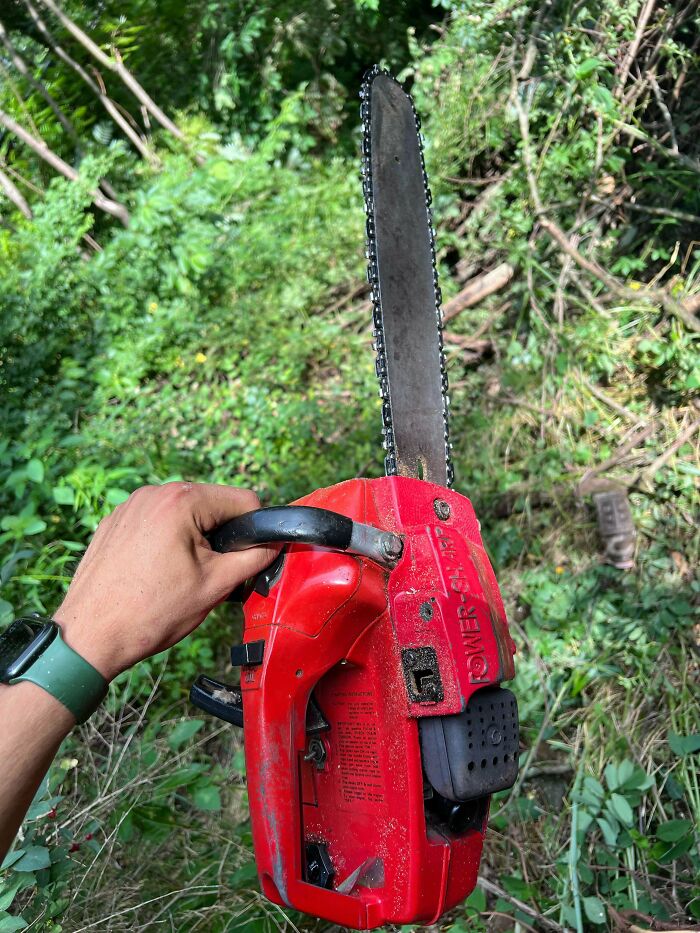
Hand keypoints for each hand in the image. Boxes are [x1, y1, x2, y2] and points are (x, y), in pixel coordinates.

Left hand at [53, 483, 276, 680]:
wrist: (89, 637)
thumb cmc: (150, 612)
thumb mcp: (215, 586)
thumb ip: (253, 558)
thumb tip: (274, 544)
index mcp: (181, 501)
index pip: (243, 500)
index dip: (255, 530)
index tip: (248, 558)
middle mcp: (153, 493)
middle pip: (213, 505)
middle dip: (221, 536)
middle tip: (212, 574)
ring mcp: (130, 505)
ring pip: (185, 514)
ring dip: (195, 539)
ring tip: (182, 576)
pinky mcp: (115, 521)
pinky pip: (157, 522)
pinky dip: (167, 542)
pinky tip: (157, 573)